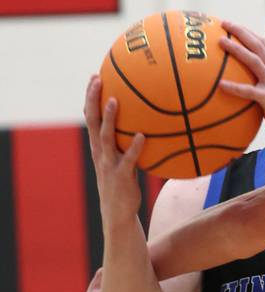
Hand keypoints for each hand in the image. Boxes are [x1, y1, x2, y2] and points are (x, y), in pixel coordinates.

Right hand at [83, 75, 145, 229]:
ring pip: (106, 136)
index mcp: (99, 148)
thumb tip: (146, 127)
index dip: (90, 97)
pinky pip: (129, 159)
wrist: (117, 214)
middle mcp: (100, 153)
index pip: (91, 117)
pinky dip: (135, 147)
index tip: (95, 77)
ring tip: (116, 100)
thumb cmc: (123, 186)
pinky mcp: (121, 176)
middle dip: (93, 99)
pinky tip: (144, 135)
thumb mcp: (123, 162)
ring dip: (110, 118)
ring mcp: (109, 164)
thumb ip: (128, 145)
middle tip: (97, 78)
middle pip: (92, 121)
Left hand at [217, 21, 264, 149]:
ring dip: (237, 49)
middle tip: (223, 23)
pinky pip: (249, 91)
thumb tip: (237, 89)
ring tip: (220, 42)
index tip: (230, 26)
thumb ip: (258, 90)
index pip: (262, 45)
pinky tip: (219, 85)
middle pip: (258, 45)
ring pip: (254, 61)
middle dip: (240, 32)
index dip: (247, 33)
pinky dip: (234, 87)